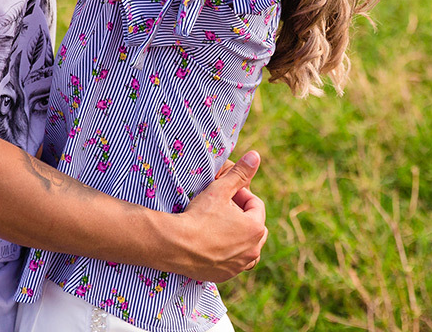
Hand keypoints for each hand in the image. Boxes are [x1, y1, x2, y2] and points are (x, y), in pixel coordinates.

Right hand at [179, 150, 267, 281]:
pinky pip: (233, 262)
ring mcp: (238, 266)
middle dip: (241, 215)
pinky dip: (228, 253)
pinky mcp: (225, 276)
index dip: (241, 195)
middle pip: (254, 227)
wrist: (175, 245)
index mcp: (255, 229)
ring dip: (238, 236)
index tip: (225, 193)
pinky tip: (212, 243)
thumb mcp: (220, 190)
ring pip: (246, 247)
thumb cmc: (199, 215)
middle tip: (221, 208)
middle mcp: (252, 251)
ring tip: (219, 225)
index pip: (256, 205)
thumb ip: (240, 173)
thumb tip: (256, 155)